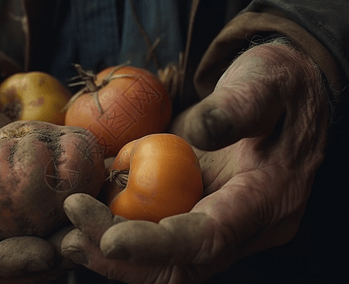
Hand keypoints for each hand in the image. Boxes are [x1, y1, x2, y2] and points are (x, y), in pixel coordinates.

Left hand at [61, 42, 329, 282]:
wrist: (281, 93)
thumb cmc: (277, 84)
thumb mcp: (266, 83)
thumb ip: (239, 106)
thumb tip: (200, 132)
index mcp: (266, 200)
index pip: (209, 238)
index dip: (157, 245)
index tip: (109, 240)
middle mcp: (240, 225)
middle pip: (178, 264)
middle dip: (120, 258)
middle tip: (70, 235)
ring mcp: (215, 220)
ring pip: (161, 260)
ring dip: (110, 252)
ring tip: (67, 233)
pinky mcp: (194, 209)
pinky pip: (154, 234)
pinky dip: (116, 229)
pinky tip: (86, 210)